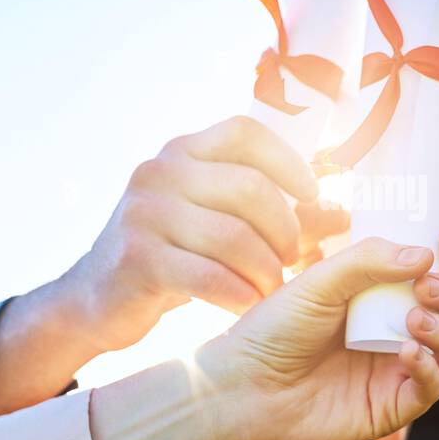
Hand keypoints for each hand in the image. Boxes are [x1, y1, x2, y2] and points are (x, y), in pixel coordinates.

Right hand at [61, 116, 349, 352]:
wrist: (96, 299)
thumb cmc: (174, 256)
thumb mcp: (221, 225)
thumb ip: (278, 216)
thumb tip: (343, 212)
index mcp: (183, 151)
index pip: (245, 133)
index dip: (287, 160)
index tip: (311, 194)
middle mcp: (159, 171)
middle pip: (249, 188)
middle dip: (284, 229)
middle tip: (294, 260)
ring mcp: (143, 213)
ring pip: (232, 235)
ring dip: (265, 269)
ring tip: (274, 289)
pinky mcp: (135, 258)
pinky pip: (207, 275)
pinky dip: (239, 294)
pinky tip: (250, 306)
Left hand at [200, 229, 438, 439]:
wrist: (243, 389)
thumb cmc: (274, 330)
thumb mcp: (318, 282)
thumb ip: (367, 261)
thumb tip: (426, 253)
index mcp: (386, 293)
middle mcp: (401, 329)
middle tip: (427, 287)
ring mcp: (400, 369)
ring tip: (415, 320)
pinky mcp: (393, 407)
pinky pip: (433, 389)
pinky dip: (429, 369)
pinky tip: (406, 354)